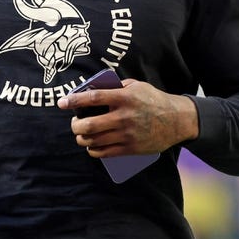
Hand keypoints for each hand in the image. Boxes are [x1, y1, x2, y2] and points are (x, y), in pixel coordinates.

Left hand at [57, 79, 197, 157]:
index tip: (62, 102)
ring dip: (82, 138)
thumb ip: (116, 87)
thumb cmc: (153, 100)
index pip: (93, 98)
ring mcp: (127, 134)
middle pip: (89, 125)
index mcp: (124, 97)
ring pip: (94, 141)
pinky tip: (91, 146)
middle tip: (74, 123)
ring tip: (81, 134)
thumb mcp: (137, 86)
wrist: (177, 120)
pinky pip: (104, 153)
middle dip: (75, 126)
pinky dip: (92, 150)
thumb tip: (93, 90)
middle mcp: (124, 117)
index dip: (74, 100)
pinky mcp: (131, 148)